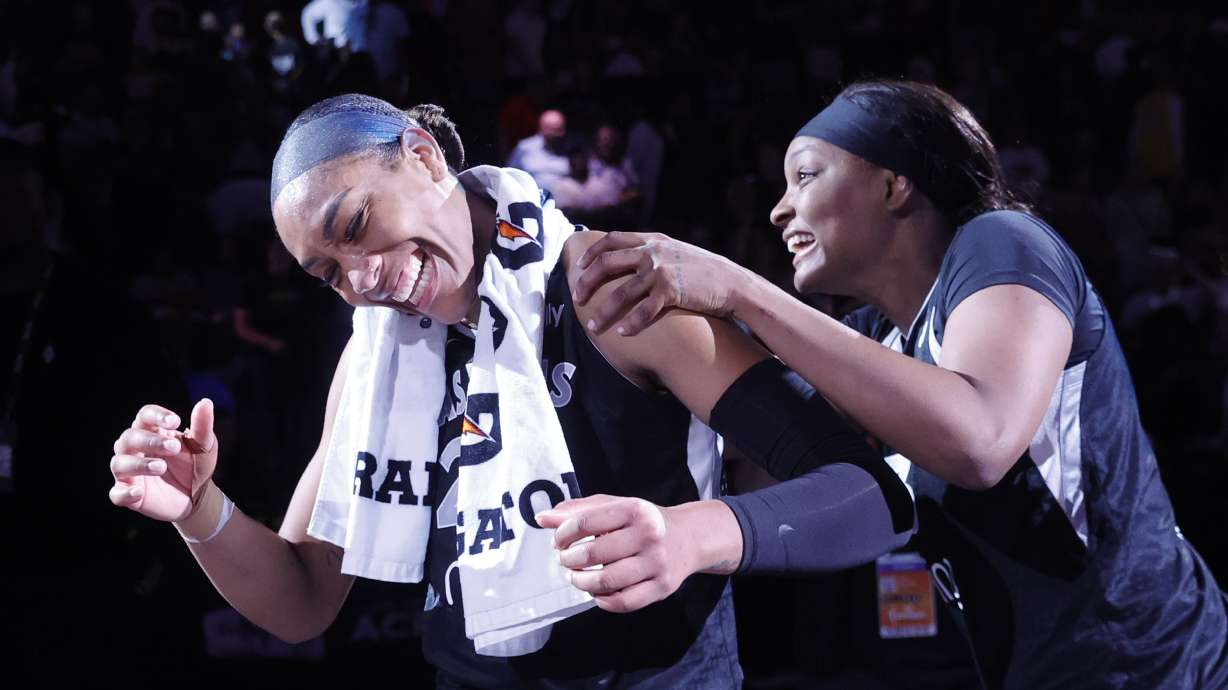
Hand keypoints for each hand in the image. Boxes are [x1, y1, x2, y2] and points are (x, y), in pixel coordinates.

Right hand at [109, 399, 218, 521]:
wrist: (198, 496)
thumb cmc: (196, 464)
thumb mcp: (204, 445)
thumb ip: (202, 426)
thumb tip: (205, 402)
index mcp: (152, 432)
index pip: (144, 416)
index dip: (156, 416)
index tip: (175, 421)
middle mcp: (135, 449)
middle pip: (129, 437)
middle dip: (150, 441)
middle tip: (174, 447)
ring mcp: (129, 473)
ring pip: (120, 463)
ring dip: (139, 464)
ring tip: (161, 466)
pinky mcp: (130, 496)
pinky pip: (117, 494)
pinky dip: (124, 493)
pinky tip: (138, 492)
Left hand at [536, 494, 701, 612]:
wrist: (689, 538)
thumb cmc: (643, 522)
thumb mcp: (615, 507)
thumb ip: (579, 511)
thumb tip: (542, 518)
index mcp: (634, 510)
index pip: (585, 522)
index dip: (562, 534)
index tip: (558, 541)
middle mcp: (649, 535)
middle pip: (593, 552)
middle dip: (569, 559)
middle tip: (566, 560)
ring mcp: (657, 563)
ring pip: (606, 581)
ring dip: (581, 582)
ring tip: (576, 577)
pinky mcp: (662, 588)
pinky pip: (623, 603)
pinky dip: (602, 601)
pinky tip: (597, 592)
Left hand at [572, 231, 749, 335]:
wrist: (732, 282)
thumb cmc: (705, 271)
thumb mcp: (677, 251)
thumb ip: (654, 251)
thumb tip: (631, 258)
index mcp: (653, 240)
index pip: (613, 239)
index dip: (592, 252)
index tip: (580, 267)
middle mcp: (653, 253)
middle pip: (608, 264)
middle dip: (587, 282)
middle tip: (577, 298)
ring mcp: (661, 271)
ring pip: (621, 293)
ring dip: (604, 312)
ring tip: (594, 326)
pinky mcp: (671, 291)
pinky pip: (643, 311)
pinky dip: (631, 324)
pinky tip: (622, 333)